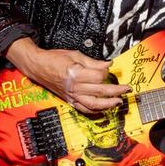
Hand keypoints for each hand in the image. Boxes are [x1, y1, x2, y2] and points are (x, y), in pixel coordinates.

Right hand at [6, 38, 129, 113]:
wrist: (38, 66)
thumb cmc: (54, 59)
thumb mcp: (75, 55)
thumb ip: (93, 62)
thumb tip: (108, 64)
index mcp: (76, 74)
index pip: (99, 76)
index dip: (106, 72)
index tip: (108, 68)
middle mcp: (74, 87)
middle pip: (100, 91)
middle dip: (116, 90)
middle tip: (126, 89)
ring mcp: (72, 95)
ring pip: (94, 104)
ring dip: (108, 104)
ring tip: (118, 102)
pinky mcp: (69, 100)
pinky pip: (84, 109)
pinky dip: (95, 110)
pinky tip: (103, 109)